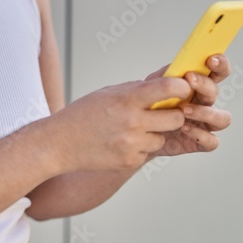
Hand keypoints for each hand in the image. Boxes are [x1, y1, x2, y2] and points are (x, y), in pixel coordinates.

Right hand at [44, 76, 189, 172]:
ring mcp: (131, 143)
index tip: (183, 89)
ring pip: (162, 137)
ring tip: (130, 130)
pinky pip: (148, 152)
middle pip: (176, 118)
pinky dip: (139, 148)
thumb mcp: (108, 93)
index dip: (182, 88)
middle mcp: (132, 121)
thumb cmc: (82, 114)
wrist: (59, 143)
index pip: (168, 88)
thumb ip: (137, 89)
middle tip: (163, 113)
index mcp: (126, 99)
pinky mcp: (129, 160)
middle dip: (174, 115)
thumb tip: (167, 82)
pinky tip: (120, 143)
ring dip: (154, 134)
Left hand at [145, 54, 232, 159]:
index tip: (210, 60)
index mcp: (197, 85)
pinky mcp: (199, 141)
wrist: (138, 130)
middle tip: (190, 81)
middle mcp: (204, 103)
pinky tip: (185, 128)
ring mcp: (204, 123)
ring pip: (223, 118)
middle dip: (205, 85)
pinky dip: (201, 135)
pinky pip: (212, 141)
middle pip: (215, 92)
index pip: (216, 72)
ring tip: (185, 110)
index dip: (220, 64)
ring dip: (206, 112)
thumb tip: (178, 66)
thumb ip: (165, 76)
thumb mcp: (152, 86)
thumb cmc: (150, 105)